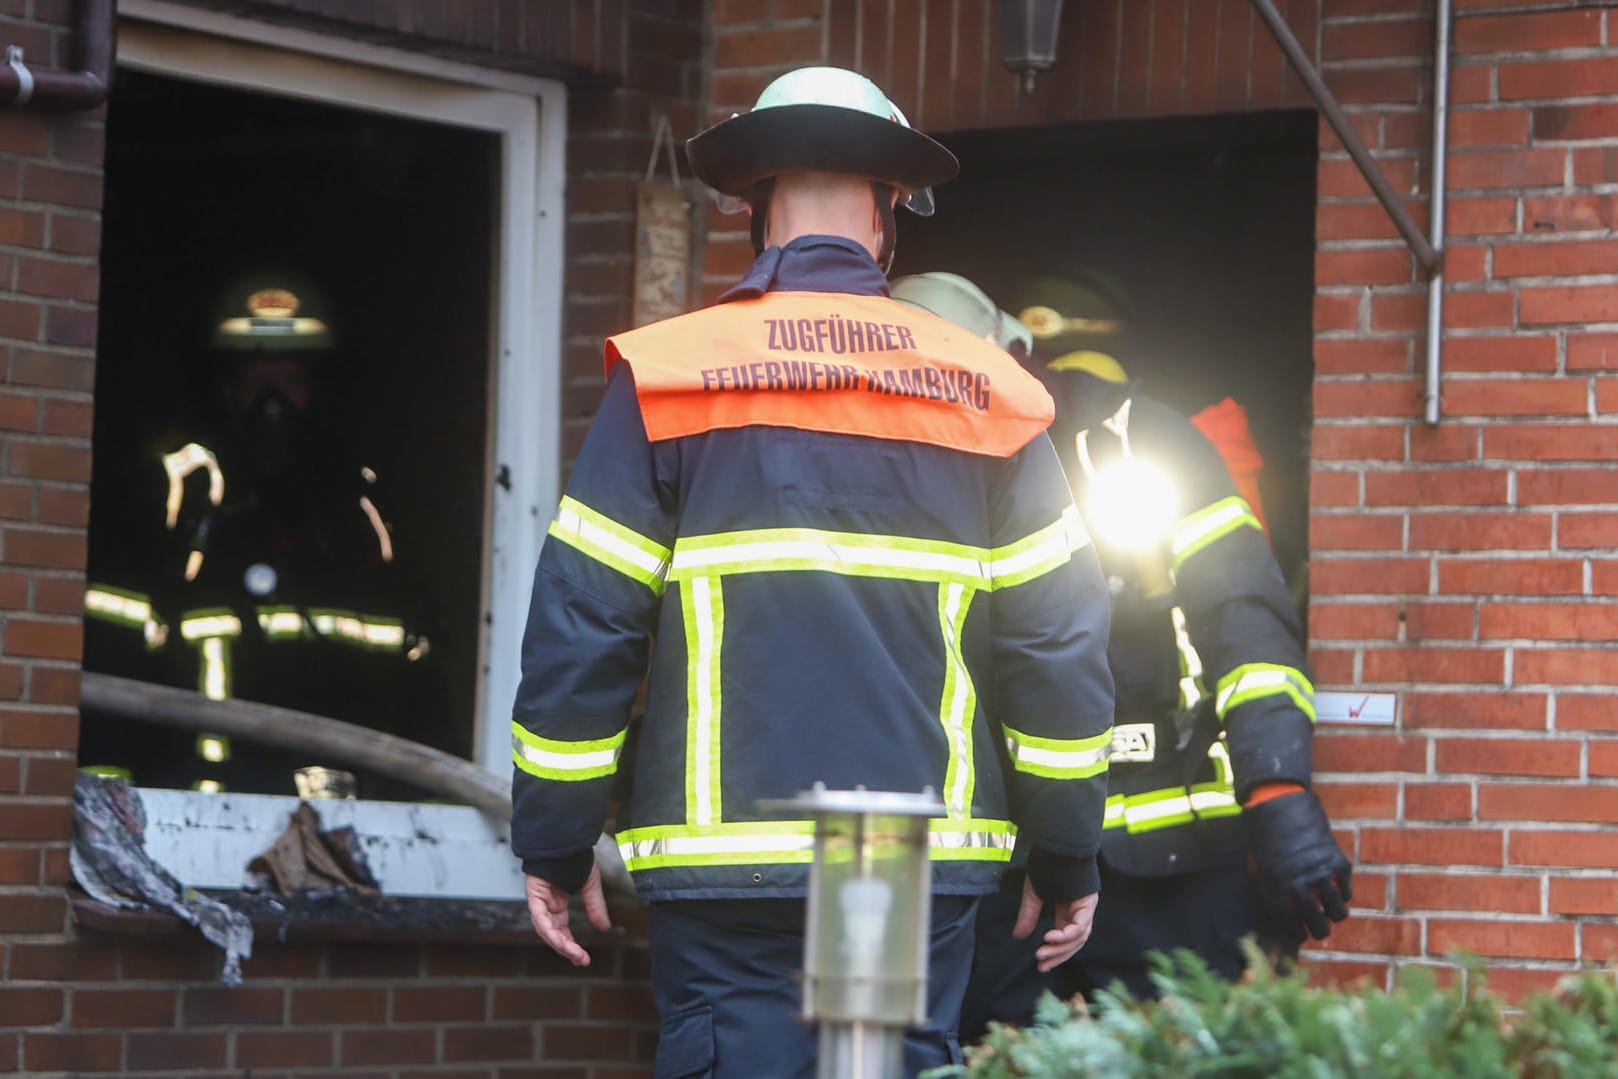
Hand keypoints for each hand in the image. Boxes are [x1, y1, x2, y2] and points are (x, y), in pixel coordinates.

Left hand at [524, 864, 611, 966]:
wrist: (567, 837)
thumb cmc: (576, 856)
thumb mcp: (591, 885)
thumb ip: (595, 906)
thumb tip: (605, 928)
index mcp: (557, 902)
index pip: (561, 930)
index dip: (571, 945)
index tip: (583, 958)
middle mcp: (546, 904)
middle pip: (553, 933)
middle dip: (566, 949)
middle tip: (581, 960)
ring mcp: (538, 900)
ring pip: (545, 929)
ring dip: (559, 943)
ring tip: (574, 954)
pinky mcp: (534, 894)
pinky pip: (539, 916)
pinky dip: (548, 929)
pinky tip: (559, 939)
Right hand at [1012, 874, 1098, 972]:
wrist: (1055, 845)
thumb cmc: (1045, 866)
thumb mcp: (1033, 894)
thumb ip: (1028, 916)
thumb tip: (1018, 936)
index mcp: (1068, 912)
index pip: (1066, 939)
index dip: (1054, 953)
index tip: (1040, 965)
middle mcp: (1079, 912)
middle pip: (1074, 943)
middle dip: (1057, 955)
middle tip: (1042, 965)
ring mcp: (1086, 908)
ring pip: (1078, 938)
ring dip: (1060, 948)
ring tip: (1042, 952)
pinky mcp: (1088, 903)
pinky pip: (1080, 925)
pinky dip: (1066, 935)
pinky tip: (1051, 937)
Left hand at [1243, 789, 1352, 942]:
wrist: (1282, 806)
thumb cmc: (1267, 838)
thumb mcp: (1261, 866)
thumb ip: (1273, 890)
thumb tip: (1287, 916)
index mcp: (1276, 888)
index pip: (1290, 925)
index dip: (1297, 935)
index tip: (1301, 936)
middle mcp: (1299, 885)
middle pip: (1318, 925)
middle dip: (1320, 931)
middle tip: (1320, 929)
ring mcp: (1321, 874)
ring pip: (1338, 913)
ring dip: (1335, 916)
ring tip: (1332, 913)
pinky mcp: (1338, 863)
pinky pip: (1346, 892)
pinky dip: (1343, 896)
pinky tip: (1337, 891)